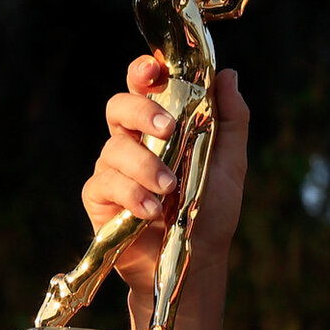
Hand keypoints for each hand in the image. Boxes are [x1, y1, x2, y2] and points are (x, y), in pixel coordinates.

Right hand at [80, 57, 250, 329]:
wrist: (196, 261)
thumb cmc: (211, 211)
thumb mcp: (230, 165)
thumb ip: (230, 121)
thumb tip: (227, 75)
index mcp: (160, 126)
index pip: (144, 87)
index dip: (143, 71)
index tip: (154, 68)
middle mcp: (132, 141)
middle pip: (119, 107)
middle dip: (140, 111)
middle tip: (167, 126)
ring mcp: (113, 169)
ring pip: (115, 149)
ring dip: (145, 165)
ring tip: (170, 188)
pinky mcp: (100, 198)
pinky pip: (105, 184)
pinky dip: (131, 195)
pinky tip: (151, 211)